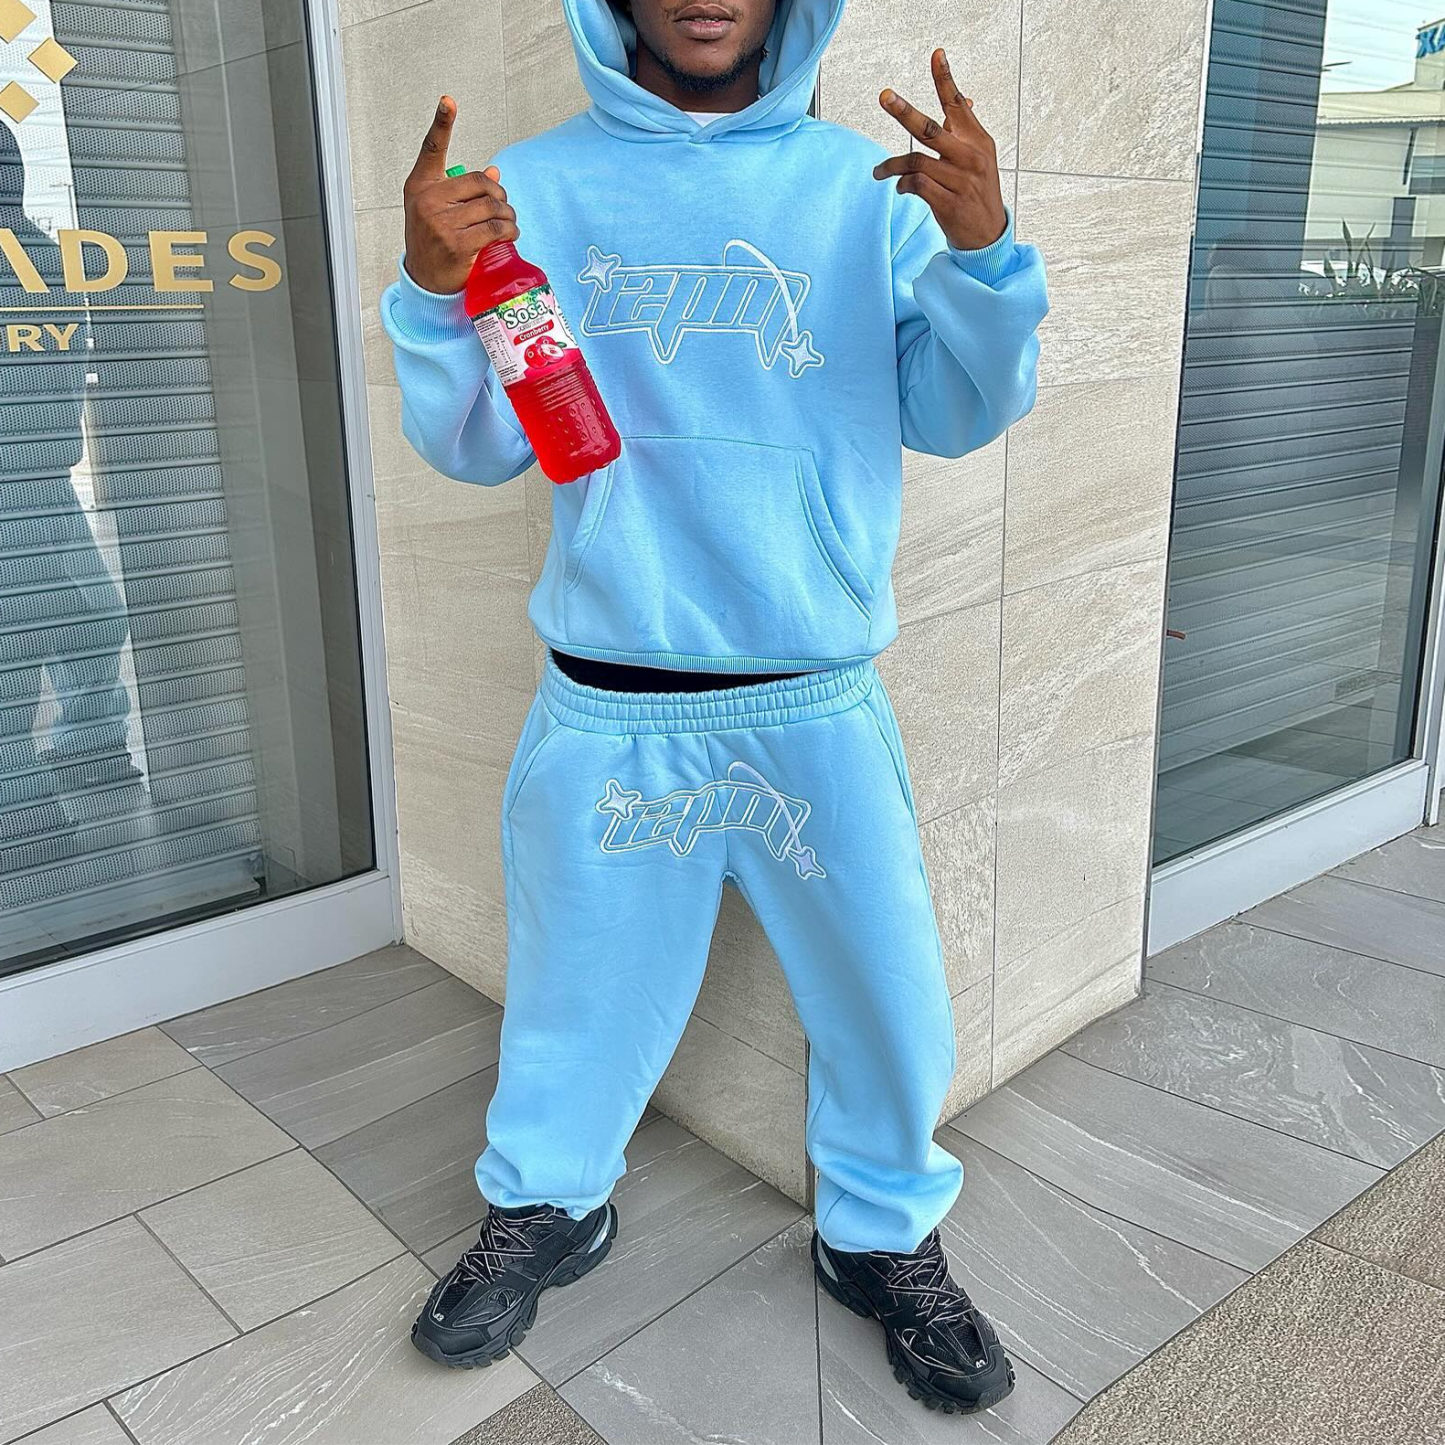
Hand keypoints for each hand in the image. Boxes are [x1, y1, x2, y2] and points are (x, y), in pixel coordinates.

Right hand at [402, 96, 519, 294]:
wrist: (425, 280)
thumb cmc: (433, 241)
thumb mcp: (439, 210)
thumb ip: (462, 190)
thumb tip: (494, 172)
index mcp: (421, 186)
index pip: (431, 149)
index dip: (441, 123)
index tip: (448, 100)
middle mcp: (428, 201)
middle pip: (479, 181)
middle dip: (499, 193)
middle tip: (504, 205)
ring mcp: (440, 223)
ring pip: (491, 206)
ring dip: (508, 214)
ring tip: (509, 222)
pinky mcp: (457, 244)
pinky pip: (494, 228)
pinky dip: (508, 230)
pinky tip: (510, 234)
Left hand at [873, 49, 1007, 252]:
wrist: (988, 235)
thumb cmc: (978, 192)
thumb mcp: (980, 158)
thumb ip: (965, 130)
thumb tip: (963, 98)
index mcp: (978, 140)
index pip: (958, 104)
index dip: (945, 79)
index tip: (935, 54)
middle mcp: (970, 157)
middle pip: (930, 128)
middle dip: (904, 111)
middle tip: (884, 96)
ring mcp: (960, 181)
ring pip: (916, 161)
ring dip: (892, 166)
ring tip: (879, 172)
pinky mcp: (949, 203)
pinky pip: (916, 186)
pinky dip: (903, 185)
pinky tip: (899, 188)